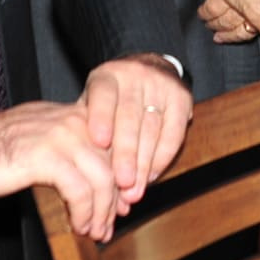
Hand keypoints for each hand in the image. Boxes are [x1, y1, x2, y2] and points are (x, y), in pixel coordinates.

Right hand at [0, 101, 122, 240]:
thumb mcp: (45, 136)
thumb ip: (72, 147)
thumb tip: (96, 174)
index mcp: (78, 114)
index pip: (115, 147)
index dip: (123, 178)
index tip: (122, 202)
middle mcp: (76, 121)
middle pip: (113, 164)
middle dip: (115, 199)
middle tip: (111, 222)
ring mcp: (63, 137)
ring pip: (102, 179)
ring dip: (102, 211)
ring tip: (96, 230)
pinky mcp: (47, 157)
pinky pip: (79, 190)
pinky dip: (84, 212)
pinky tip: (79, 224)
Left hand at [80, 54, 191, 213]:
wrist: (150, 69)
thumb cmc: (112, 99)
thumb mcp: (93, 103)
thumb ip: (85, 128)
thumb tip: (77, 172)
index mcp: (107, 76)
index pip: (103, 95)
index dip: (101, 118)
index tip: (99, 142)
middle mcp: (134, 75)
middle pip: (130, 117)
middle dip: (126, 153)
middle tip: (122, 182)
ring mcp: (160, 84)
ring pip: (152, 129)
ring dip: (143, 164)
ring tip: (133, 190)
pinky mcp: (181, 97)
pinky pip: (174, 133)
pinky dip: (162, 158)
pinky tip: (151, 176)